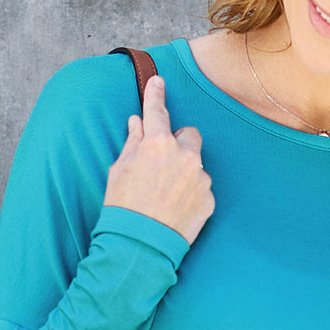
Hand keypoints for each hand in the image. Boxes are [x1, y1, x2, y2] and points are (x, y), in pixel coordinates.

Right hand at [103, 75, 213, 244]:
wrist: (140, 247)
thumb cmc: (123, 207)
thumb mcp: (119, 171)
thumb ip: (133, 143)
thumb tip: (137, 123)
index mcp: (157, 144)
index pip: (158, 112)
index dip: (156, 95)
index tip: (158, 82)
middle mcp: (184, 156)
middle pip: (189, 135)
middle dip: (178, 142)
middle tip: (161, 160)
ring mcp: (200, 178)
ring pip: (196, 163)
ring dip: (185, 169)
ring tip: (165, 193)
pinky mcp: (209, 200)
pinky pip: (201, 186)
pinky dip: (191, 192)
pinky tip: (175, 206)